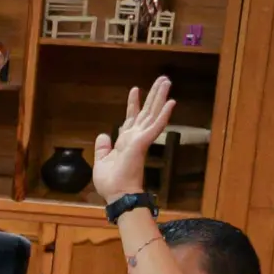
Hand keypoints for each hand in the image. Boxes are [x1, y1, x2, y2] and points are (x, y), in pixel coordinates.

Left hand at [90, 77, 180, 204]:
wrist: (117, 194)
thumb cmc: (111, 182)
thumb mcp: (101, 161)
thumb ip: (102, 147)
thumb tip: (103, 135)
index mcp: (126, 141)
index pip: (131, 118)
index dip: (133, 103)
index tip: (135, 89)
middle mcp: (136, 137)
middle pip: (146, 111)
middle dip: (153, 95)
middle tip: (162, 79)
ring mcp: (141, 138)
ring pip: (153, 113)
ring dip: (160, 97)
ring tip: (167, 81)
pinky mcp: (144, 142)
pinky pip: (156, 126)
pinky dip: (164, 114)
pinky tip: (172, 101)